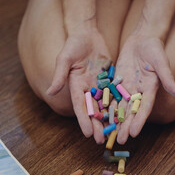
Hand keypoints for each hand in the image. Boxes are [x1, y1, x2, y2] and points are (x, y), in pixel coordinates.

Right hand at [47, 29, 111, 143]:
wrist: (87, 33)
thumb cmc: (73, 44)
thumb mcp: (65, 58)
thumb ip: (59, 75)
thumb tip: (50, 92)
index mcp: (75, 86)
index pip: (80, 106)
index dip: (83, 121)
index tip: (88, 134)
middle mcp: (87, 88)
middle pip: (93, 110)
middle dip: (97, 125)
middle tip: (103, 141)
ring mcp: (98, 85)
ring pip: (105, 105)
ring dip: (108, 119)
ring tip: (114, 133)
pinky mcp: (109, 80)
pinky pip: (114, 95)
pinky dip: (118, 106)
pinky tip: (124, 117)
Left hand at [115, 34, 174, 143]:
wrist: (143, 38)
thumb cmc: (155, 48)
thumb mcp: (161, 62)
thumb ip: (168, 78)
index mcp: (150, 89)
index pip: (144, 108)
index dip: (138, 121)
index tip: (133, 134)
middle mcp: (138, 91)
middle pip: (130, 112)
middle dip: (124, 126)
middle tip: (119, 141)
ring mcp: (127, 88)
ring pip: (119, 107)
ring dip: (114, 120)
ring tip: (108, 134)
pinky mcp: (118, 82)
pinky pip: (111, 96)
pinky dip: (105, 106)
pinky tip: (99, 116)